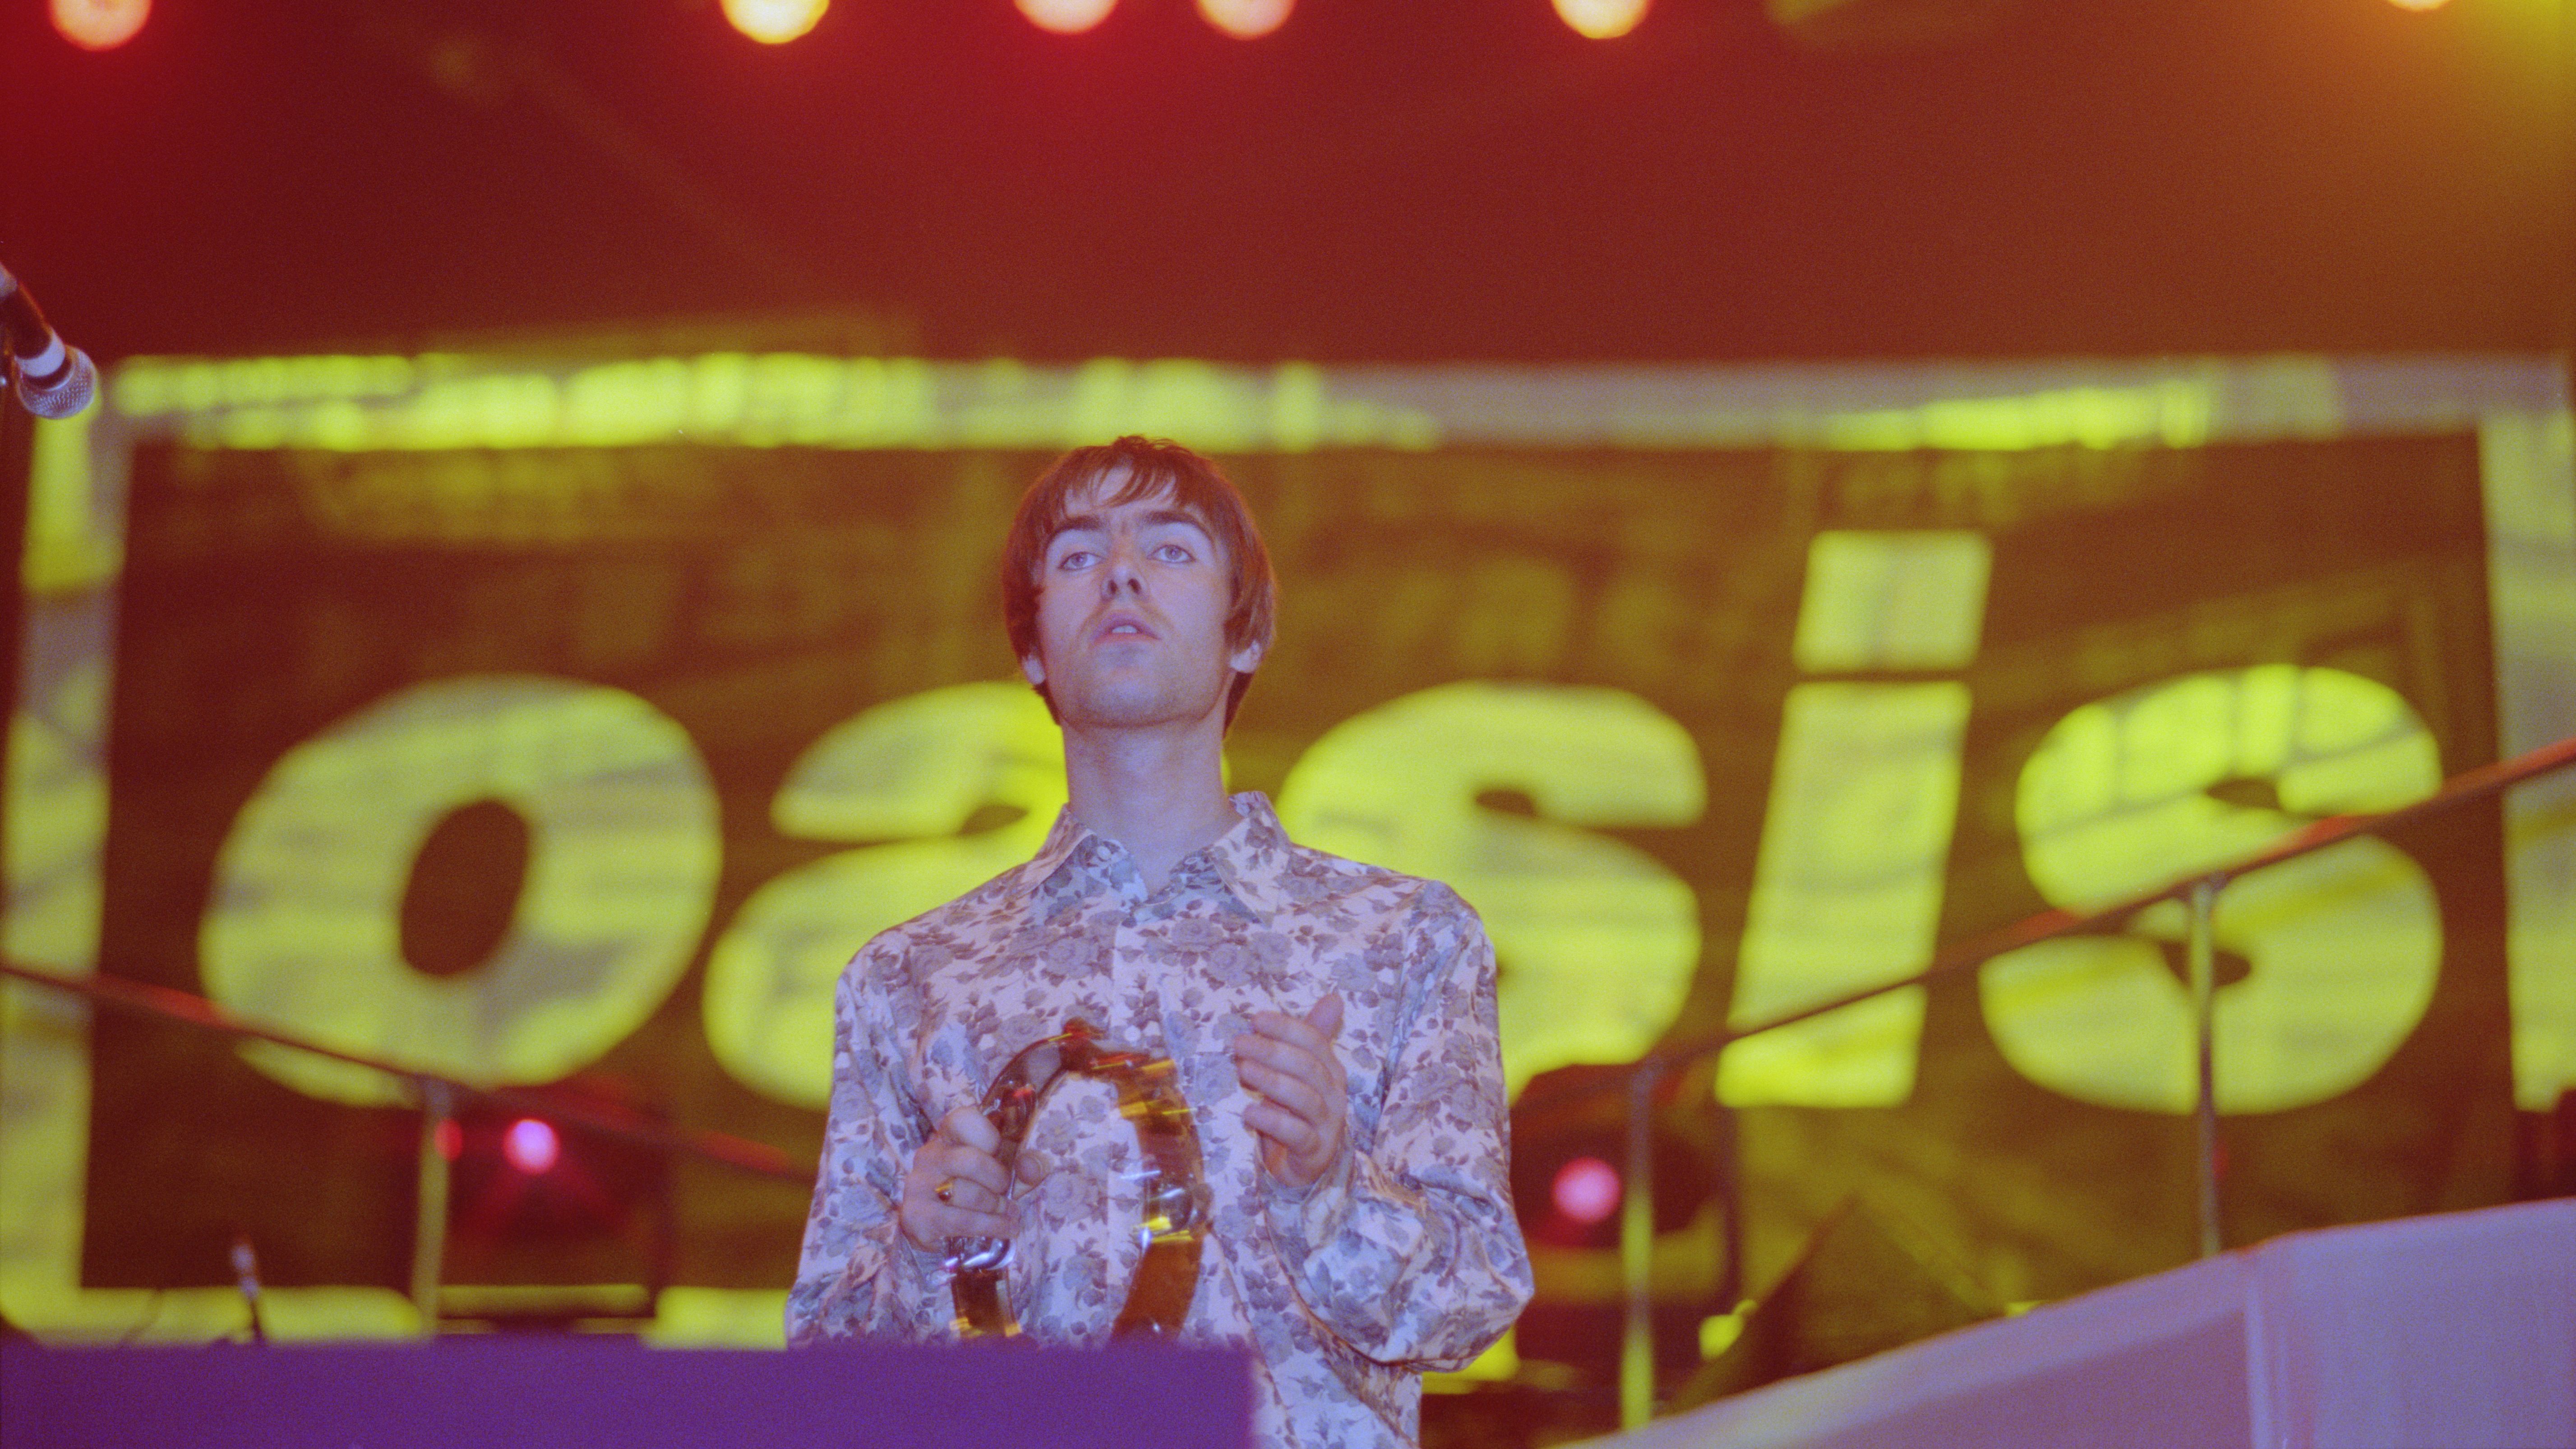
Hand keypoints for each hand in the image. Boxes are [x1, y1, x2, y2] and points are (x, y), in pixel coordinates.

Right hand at [900, 1105, 1049, 1253]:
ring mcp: (919, 1186)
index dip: (988, 1136)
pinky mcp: (918, 1216)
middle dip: (998, 1179)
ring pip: (968, 1194)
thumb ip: (1024, 1166)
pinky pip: (962, 1221)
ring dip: (996, 1206)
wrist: (937, 1229)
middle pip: (971, 1161)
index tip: (999, 1150)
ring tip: (1008, 1212)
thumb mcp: (1002, 1173)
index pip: (962, 1119)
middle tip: (1006, 1190)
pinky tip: (1007, 1228)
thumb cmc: (974, 1191)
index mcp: (947, 1137)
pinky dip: (991, 1226)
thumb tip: (1032, 1166)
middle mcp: (929, 1156)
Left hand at [1233, 993, 1347, 1189]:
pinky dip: (1273, 1121)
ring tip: (1242, 1071)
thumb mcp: (1303, 1072)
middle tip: (1239, 1043)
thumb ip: (1312, 1036)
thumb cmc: (1300, 1111)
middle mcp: (1334, 1095)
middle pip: (1308, 1067)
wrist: (1307, 1163)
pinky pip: (1297, 1135)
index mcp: (1331, 1070)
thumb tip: (1335, 998)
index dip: (1286, 1028)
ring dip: (1271, 1081)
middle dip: (1273, 1052)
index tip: (1255, 1020)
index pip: (1314, 1042)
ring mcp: (1327, 1125)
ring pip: (1304, 1099)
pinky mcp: (1314, 1152)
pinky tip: (1249, 1112)